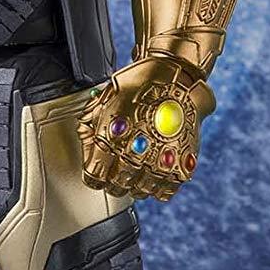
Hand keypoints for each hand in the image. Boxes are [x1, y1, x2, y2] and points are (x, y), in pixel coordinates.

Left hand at [77, 56, 215, 202]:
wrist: (174, 77)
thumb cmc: (136, 88)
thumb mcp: (101, 103)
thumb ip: (88, 133)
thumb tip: (88, 156)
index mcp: (111, 139)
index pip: (94, 178)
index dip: (94, 176)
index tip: (98, 171)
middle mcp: (135, 153)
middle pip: (117, 187)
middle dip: (113, 181)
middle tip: (116, 171)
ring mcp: (160, 161)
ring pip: (140, 192)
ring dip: (134, 184)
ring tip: (136, 171)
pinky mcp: (182, 165)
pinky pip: (165, 192)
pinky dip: (157, 188)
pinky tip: (153, 174)